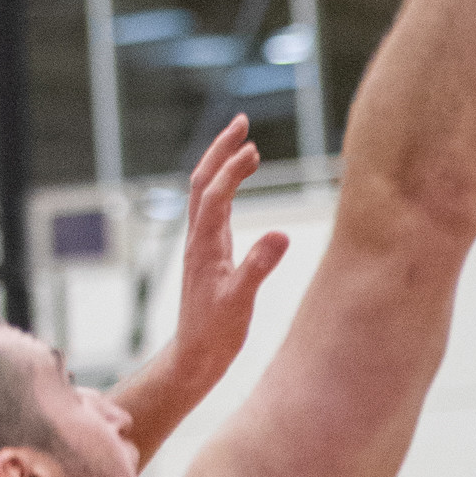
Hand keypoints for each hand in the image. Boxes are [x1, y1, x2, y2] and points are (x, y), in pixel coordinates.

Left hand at [171, 115, 288, 394]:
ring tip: (243, 144)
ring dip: (220, 163)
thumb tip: (280, 234)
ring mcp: (202, 245)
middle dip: (220, 149)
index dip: (232, 170)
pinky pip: (212, 208)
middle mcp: (198, 239)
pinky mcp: (209, 254)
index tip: (254, 148)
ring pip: (205, 192)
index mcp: (204, 246)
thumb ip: (258, 267)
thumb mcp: (240, 301)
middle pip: (203, 182)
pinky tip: (236, 185)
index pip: (215, 195)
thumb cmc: (216, 332)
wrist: (195, 355)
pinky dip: (224, 187)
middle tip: (241, 121)